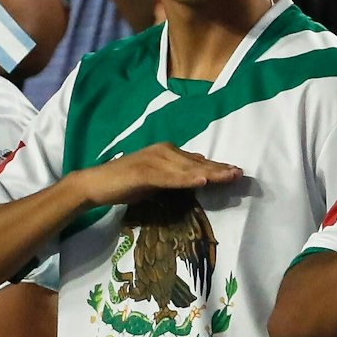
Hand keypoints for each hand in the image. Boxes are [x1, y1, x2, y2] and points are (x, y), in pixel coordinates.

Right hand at [78, 142, 242, 206]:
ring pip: (187, 168)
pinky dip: (185, 179)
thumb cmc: (126, 183)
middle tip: (240, 174)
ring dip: (209, 173)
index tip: (236, 172)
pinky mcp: (144, 172)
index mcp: (167, 153)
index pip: (198, 161)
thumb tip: (197, 175)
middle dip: (219, 169)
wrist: (96, 184)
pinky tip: (200, 180)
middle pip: (197, 162)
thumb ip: (175, 176)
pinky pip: (169, 177)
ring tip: (228, 177)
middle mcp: (163, 152)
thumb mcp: (157, 180)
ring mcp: (154, 160)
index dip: (217, 167)